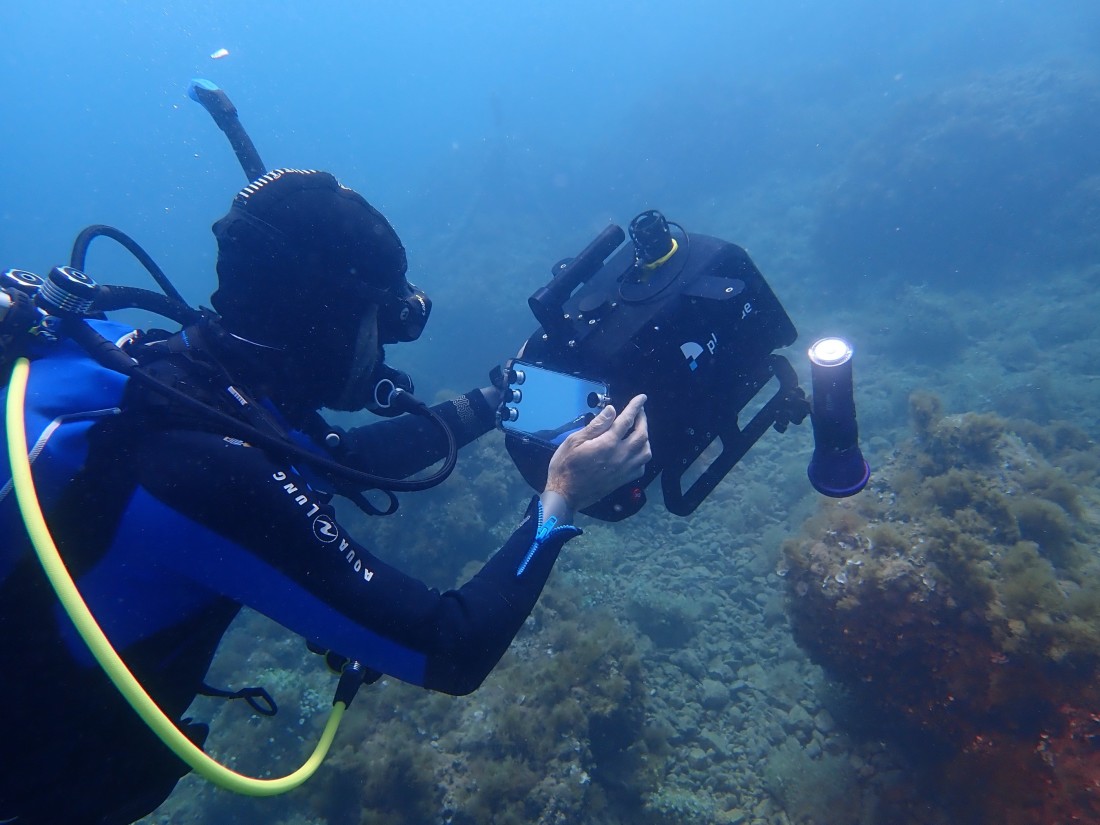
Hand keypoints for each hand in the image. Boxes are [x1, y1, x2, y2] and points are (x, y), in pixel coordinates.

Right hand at [543, 394, 651, 511]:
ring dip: (645, 438)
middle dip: (643, 420)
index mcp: (608, 444)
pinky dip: (642, 456)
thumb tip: (612, 410)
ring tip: (639, 430)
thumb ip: (596, 425)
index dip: (636, 407)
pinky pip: (641, 467)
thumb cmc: (565, 466)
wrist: (565, 495)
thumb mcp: (574, 441)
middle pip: (641, 435)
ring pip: (645, 452)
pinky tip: (635, 452)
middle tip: (640, 412)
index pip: (627, 420)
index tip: (642, 398)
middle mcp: (620, 456)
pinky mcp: (623, 480)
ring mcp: (624, 470)